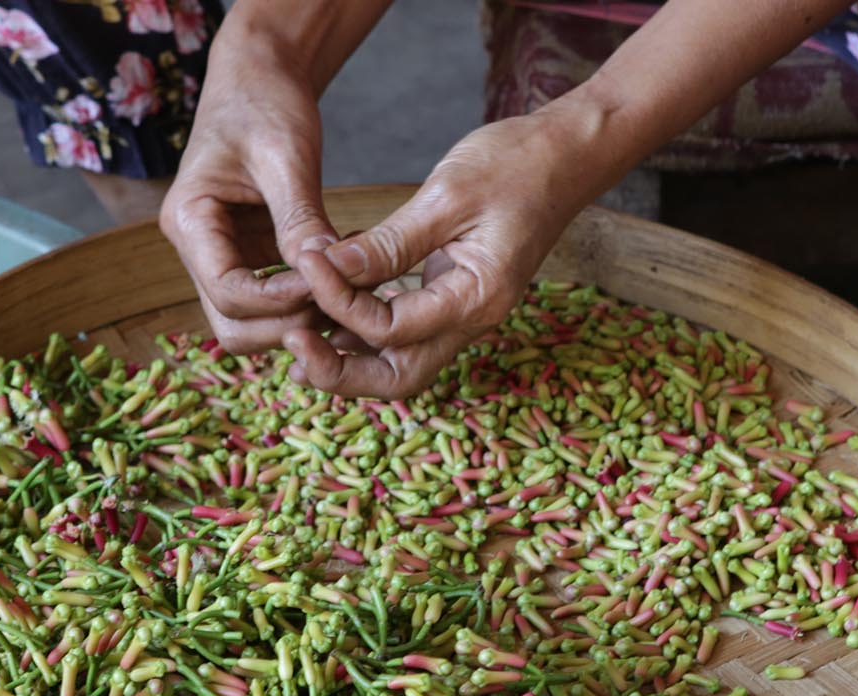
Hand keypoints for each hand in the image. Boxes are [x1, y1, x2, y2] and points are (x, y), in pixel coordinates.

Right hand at [159, 39, 338, 353]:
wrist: (259, 76)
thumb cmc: (265, 102)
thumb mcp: (285, 156)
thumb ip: (300, 218)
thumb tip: (325, 273)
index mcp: (188, 220)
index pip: (227, 292)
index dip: (278, 301)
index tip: (326, 287)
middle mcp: (196, 247)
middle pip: (232, 325)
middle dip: (286, 324)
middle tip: (341, 302)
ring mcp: (221, 256)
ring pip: (250, 323)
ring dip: (296, 320)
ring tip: (345, 291)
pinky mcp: (249, 256)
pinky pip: (272, 301)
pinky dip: (304, 301)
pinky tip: (341, 276)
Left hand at [284, 109, 604, 397]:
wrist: (566, 154)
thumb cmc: (516, 164)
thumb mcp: (447, 195)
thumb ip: (389, 242)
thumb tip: (329, 269)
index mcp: (477, 298)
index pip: (391, 330)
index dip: (339, 303)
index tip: (305, 261)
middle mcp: (472, 319)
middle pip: (397, 379)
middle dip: (340, 373)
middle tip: (290, 343)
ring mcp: (463, 313)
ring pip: (397, 362)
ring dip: (347, 356)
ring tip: (297, 329)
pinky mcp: (452, 297)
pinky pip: (403, 332)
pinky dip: (363, 328)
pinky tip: (327, 304)